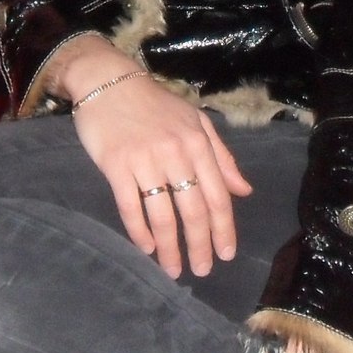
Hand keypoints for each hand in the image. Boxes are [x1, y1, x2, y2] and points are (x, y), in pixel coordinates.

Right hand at [53, 36, 252, 278]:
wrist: (109, 82)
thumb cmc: (155, 105)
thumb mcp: (196, 122)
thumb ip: (221, 157)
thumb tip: (244, 191)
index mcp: (198, 143)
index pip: (218, 195)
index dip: (223, 229)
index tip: (226, 254)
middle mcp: (176, 153)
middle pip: (193, 210)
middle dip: (199, 245)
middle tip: (201, 270)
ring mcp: (145, 159)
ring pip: (163, 214)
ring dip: (169, 247)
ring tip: (173, 269)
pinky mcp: (116, 164)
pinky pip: (131, 205)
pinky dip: (140, 230)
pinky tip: (146, 248)